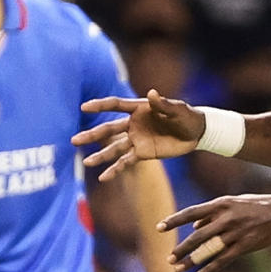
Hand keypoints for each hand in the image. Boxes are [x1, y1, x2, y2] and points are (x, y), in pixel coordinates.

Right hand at [73, 90, 206, 180]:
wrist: (196, 133)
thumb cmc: (187, 116)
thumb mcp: (178, 109)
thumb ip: (164, 104)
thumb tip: (152, 93)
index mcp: (139, 108)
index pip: (116, 105)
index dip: (100, 105)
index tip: (84, 107)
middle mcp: (133, 124)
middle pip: (108, 129)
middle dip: (92, 135)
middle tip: (74, 140)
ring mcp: (136, 139)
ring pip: (114, 148)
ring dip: (100, 156)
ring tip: (86, 163)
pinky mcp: (142, 153)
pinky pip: (126, 162)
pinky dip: (115, 170)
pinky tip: (103, 177)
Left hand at [161, 194, 270, 271]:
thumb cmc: (255, 205)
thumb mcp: (232, 203)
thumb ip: (212, 214)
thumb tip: (194, 226)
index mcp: (221, 204)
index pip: (191, 213)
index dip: (174, 220)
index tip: (159, 228)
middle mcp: (226, 218)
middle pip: (197, 236)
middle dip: (181, 248)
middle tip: (169, 258)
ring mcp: (235, 233)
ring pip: (208, 250)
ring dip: (192, 260)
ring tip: (178, 268)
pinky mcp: (245, 246)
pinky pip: (224, 260)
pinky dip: (210, 269)